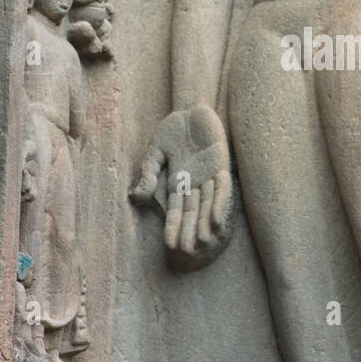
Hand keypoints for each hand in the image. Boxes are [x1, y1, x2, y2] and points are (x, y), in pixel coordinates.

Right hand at [130, 104, 232, 267]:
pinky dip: (220, 204)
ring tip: (203, 243)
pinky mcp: (221, 165)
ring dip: (206, 224)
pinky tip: (218, 220)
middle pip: (194, 212)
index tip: (169, 245)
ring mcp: (209, 175)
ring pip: (209, 205)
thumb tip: (137, 196)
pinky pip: (223, 188)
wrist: (192, 108)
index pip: (177, 210)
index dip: (174, 227)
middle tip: (189, 253)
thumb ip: (149, 172)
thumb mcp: (155, 151)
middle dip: (191, 232)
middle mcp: (195, 183)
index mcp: (179, 182)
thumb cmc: (173, 129)